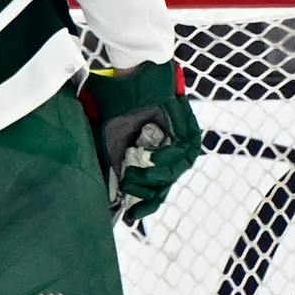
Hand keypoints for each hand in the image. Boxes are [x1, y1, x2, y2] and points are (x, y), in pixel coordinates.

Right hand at [79, 61, 204, 224]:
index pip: (151, 192)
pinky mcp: (190, 133)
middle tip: (126, 188)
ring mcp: (180, 145)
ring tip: (132, 173)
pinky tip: (148, 159)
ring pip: (171, 175)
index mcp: (149, 159)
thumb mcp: (107, 138)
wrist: (130, 78)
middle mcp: (167, 156)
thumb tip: (105, 197)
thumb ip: (108, 165)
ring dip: (151, 179)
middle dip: (143, 195)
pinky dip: (164, 160)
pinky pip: (182, 155)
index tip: (128, 217)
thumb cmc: (116, 104)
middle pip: (162, 189)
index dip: (141, 206)